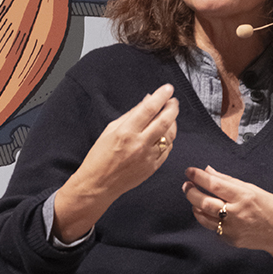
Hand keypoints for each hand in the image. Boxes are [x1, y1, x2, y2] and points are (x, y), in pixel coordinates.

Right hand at [53, 85, 178, 242]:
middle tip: (173, 101)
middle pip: (165, 121)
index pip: (149, 108)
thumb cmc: (100, 157)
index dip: (161, 96)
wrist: (98, 184)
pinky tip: (166, 134)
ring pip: (170, 136)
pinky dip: (169, 140)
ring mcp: (148, 157)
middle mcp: (139, 144)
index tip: (168, 89)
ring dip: (173, 123)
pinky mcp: (152, 168)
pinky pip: (167, 150)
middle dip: (172, 108)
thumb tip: (147, 101)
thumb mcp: (110, 130)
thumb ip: (130, 115)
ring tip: (170, 116)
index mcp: (126, 132)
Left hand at [183, 165, 272, 273]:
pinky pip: (212, 227)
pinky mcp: (230, 240)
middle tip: (186, 185)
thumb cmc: (272, 208)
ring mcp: (232, 229)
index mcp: (244, 197)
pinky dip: (206, 218)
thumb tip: (208, 171)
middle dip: (191, 192)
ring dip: (195, 206)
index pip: (214, 184)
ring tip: (194, 197)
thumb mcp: (253, 189)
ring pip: (203, 217)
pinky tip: (208, 211)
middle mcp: (237, 213)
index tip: (189, 171)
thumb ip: (228, 181)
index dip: (198, 177)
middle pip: (203, 202)